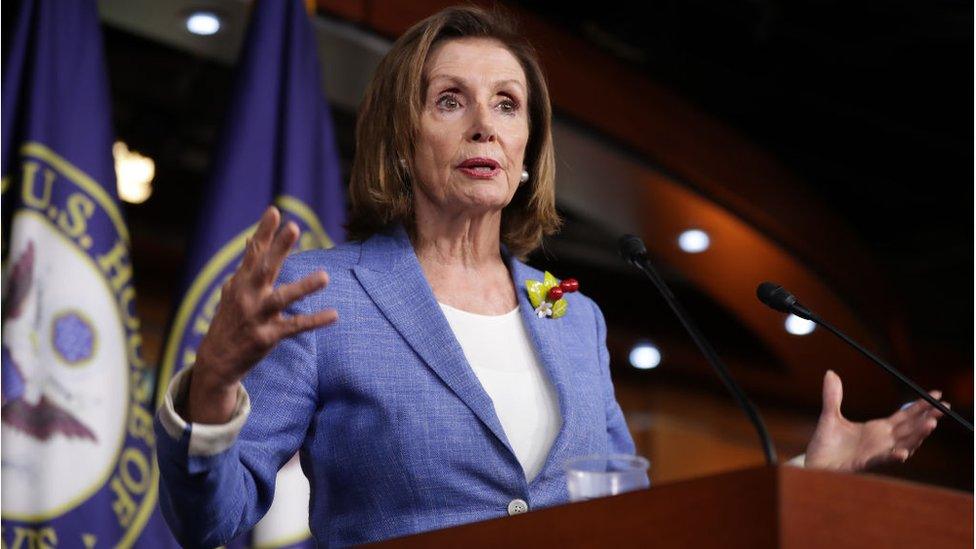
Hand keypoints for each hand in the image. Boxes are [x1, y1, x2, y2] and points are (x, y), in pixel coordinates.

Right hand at [186, 206, 337, 423]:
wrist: (216, 361)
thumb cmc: (229, 320)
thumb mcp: (232, 291)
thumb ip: (246, 268)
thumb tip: (249, 240)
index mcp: (240, 282)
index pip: (253, 252)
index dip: (263, 232)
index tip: (274, 211)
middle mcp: (247, 296)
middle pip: (265, 267)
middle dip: (279, 247)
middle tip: (293, 226)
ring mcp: (257, 316)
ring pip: (282, 298)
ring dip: (304, 287)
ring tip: (325, 276)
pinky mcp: (267, 337)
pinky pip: (295, 327)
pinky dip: (314, 321)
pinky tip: (334, 314)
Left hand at [804, 370, 946, 471]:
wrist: (813, 463)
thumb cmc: (825, 444)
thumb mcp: (830, 415)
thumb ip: (832, 396)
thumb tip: (830, 373)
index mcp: (877, 429)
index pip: (904, 416)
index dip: (920, 406)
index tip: (935, 395)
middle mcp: (882, 442)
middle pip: (910, 429)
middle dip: (927, 418)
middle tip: (944, 408)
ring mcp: (876, 453)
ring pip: (903, 444)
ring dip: (917, 436)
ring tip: (930, 424)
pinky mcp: (865, 464)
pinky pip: (882, 461)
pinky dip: (893, 456)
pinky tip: (902, 452)